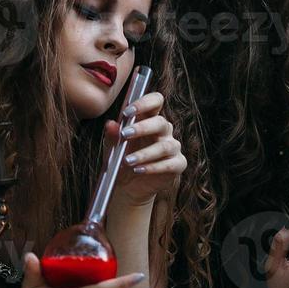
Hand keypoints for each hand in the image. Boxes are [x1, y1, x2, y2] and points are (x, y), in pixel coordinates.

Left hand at [103, 91, 185, 206]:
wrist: (128, 186)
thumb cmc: (121, 159)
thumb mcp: (112, 147)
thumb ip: (112, 135)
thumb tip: (111, 124)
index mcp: (149, 119)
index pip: (156, 101)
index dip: (145, 102)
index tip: (128, 112)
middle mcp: (164, 131)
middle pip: (161, 122)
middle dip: (143, 128)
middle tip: (125, 135)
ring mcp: (173, 147)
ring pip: (165, 146)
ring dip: (145, 153)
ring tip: (127, 161)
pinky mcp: (177, 164)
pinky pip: (170, 164)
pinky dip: (153, 167)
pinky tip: (138, 170)